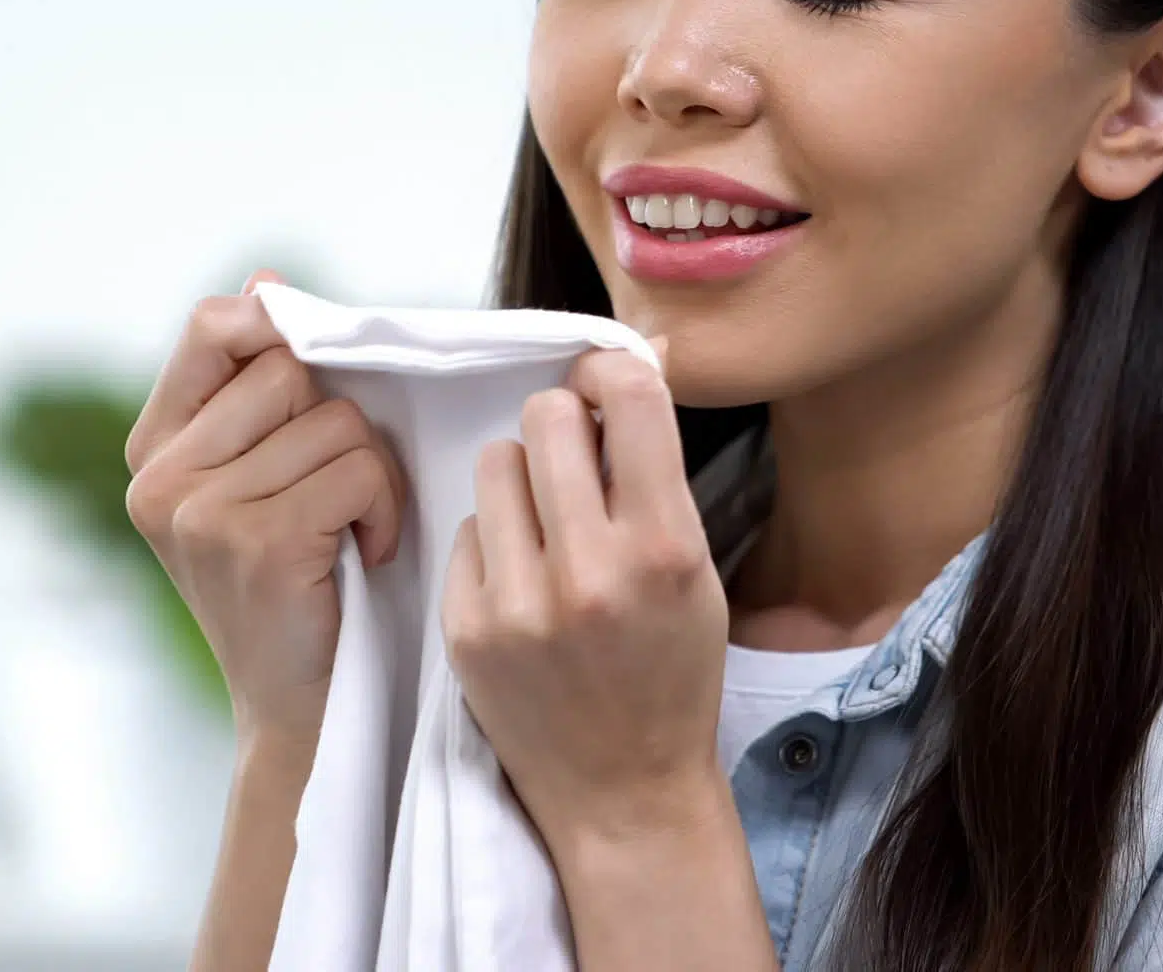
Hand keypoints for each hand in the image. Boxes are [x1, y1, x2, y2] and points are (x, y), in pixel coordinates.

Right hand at [125, 272, 408, 758]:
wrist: (300, 714)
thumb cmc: (299, 586)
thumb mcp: (261, 480)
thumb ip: (257, 385)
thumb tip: (263, 280)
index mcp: (153, 451)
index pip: (214, 327)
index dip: (278, 337)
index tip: (309, 397)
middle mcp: (160, 479)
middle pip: (290, 370)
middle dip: (338, 423)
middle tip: (333, 493)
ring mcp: (201, 512)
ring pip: (335, 421)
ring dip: (369, 473)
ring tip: (348, 530)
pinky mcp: (257, 542)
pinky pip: (359, 469)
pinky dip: (384, 509)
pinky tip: (364, 551)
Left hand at [441, 344, 729, 864]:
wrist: (624, 794)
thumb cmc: (670, 676)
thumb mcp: (696, 573)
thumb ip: (656, 477)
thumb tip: (621, 369)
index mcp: (664, 550)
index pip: (630, 399)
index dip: (614, 373)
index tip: (606, 384)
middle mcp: (590, 572)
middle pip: (547, 415)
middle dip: (563, 425)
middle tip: (574, 460)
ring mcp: (519, 603)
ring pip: (495, 462)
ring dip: (522, 479)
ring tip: (545, 528)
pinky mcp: (466, 629)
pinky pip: (466, 530)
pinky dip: (493, 543)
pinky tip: (521, 585)